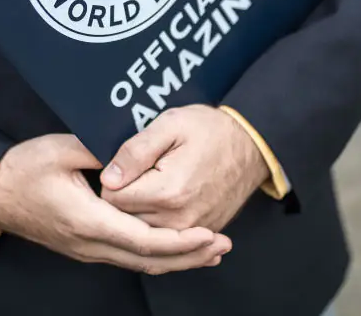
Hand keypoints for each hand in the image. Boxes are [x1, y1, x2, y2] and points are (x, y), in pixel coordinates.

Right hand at [0, 134, 231, 273]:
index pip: (144, 240)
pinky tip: (173, 248)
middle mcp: (90, 243)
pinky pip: (128, 257)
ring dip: (177, 259)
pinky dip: (157, 255)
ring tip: (209, 251)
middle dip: (189, 256)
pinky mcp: (84, 246)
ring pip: (140, 263)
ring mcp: (86, 249)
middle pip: (149, 260)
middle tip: (223, 246)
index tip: (209, 234)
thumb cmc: (22, 170)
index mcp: (88, 220)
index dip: (180, 241)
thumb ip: (99, 149)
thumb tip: (132, 150)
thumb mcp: (60, 148)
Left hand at [100, 106, 270, 232]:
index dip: (110, 181)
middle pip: (124, 220)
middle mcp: (178, 220)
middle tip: (134, 173)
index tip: (120, 167)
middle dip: (122, 198)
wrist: (252, 146)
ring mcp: (191, 231)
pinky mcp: (200, 235)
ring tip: (150, 184)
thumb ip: (135, 152)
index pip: (111, 200)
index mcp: (166, 192)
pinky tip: (164, 198)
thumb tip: (108, 177)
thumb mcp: (170, 125)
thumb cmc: (211, 131)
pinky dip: (158, 221)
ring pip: (142, 231)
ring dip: (139, 212)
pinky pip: (165, 236)